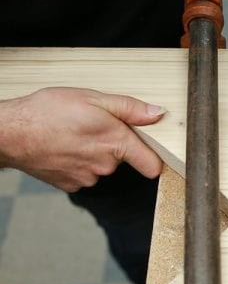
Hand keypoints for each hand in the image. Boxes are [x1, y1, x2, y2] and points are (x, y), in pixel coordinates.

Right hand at [0, 87, 165, 191]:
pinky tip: (64, 148)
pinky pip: (85, 174)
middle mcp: (105, 165)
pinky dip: (78, 163)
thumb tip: (157, 113)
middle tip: (93, 126)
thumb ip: (130, 108)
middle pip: (123, 158)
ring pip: (102, 165)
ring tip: (74, 136)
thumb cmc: (48, 112)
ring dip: (94, 153)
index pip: (152, 165)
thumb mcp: (94, 98)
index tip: (155, 153)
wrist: (10, 134)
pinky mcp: (71, 185)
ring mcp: (88, 178)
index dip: (156, 158)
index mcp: (116, 142)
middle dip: (114, 143)